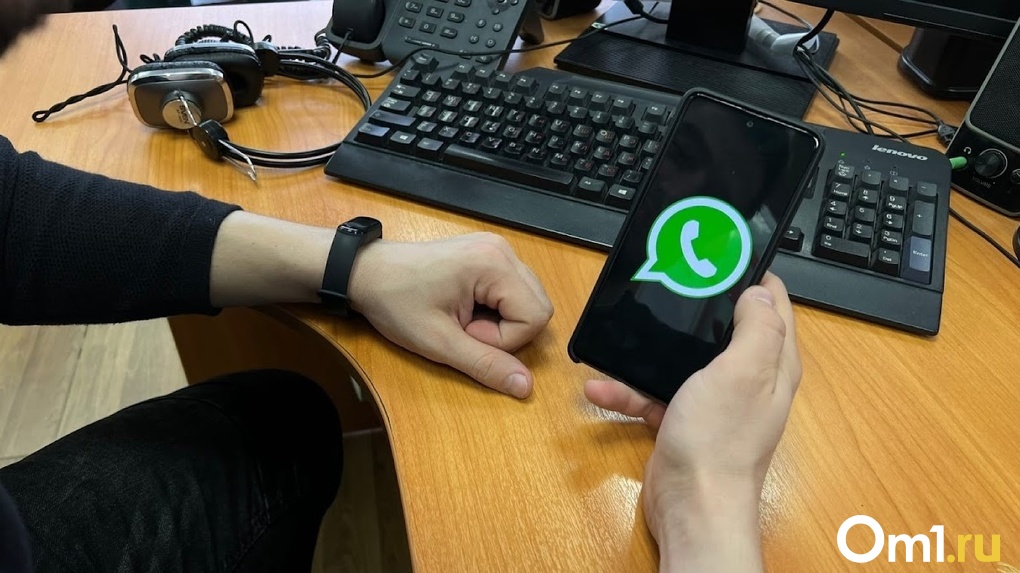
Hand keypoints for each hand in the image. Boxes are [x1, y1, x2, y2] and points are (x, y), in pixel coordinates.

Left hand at [348, 232, 552, 398]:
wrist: (365, 273)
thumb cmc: (396, 303)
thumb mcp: (439, 342)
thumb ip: (486, 364)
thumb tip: (526, 386)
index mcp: (494, 263)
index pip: (536, 317)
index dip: (504, 339)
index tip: (465, 333)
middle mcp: (503, 249)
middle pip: (539, 306)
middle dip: (507, 331)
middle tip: (464, 327)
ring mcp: (497, 248)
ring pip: (528, 299)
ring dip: (501, 320)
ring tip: (463, 317)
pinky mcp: (489, 253)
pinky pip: (513, 289)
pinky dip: (496, 307)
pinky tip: (466, 306)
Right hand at [584, 273, 800, 570]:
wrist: (692, 506)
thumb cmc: (720, 439)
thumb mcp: (743, 372)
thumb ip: (756, 328)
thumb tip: (760, 291)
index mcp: (772, 365)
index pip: (773, 307)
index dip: (753, 277)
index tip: (723, 254)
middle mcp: (747, 381)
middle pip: (725, 330)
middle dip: (697, 307)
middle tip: (667, 282)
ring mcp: (714, 403)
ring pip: (681, 361)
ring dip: (650, 351)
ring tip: (620, 336)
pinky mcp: (682, 422)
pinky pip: (653, 395)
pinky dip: (628, 391)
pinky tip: (602, 389)